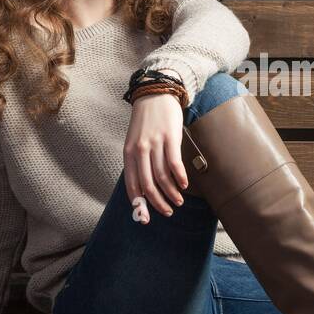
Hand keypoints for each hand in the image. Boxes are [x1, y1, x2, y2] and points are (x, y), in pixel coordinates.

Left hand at [124, 92, 188, 222]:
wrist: (156, 94)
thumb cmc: (146, 122)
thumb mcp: (135, 142)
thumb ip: (138, 163)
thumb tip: (145, 188)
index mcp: (128, 153)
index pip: (132, 185)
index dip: (139, 204)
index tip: (147, 218)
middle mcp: (140, 150)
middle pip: (148, 184)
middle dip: (158, 203)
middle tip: (168, 212)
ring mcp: (155, 144)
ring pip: (162, 177)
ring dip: (171, 193)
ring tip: (178, 202)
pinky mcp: (170, 138)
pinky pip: (174, 163)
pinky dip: (180, 178)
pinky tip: (184, 186)